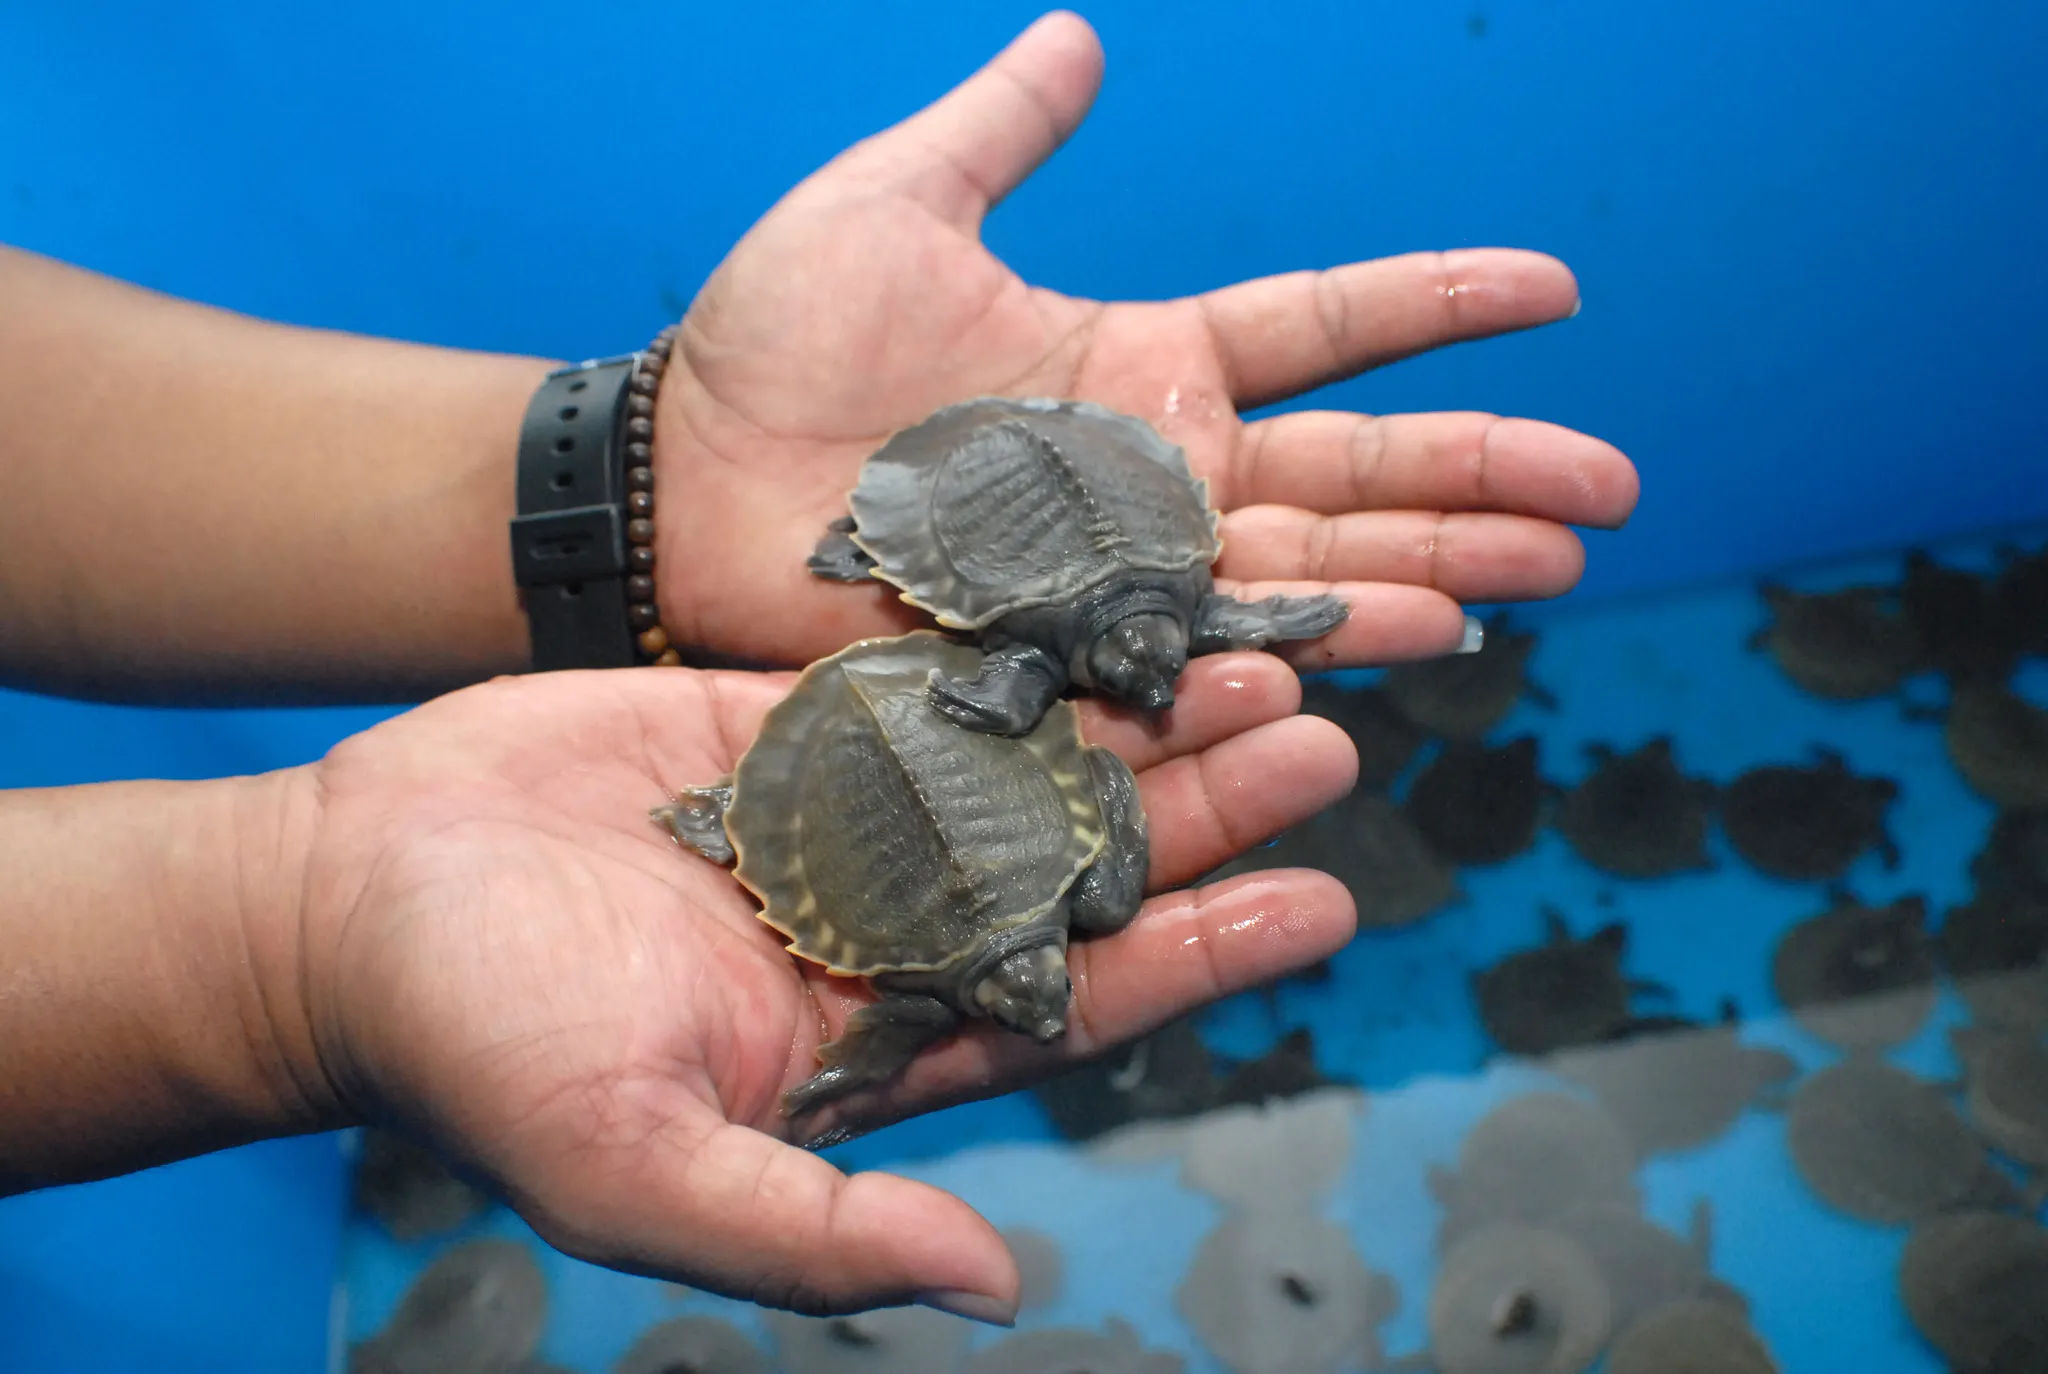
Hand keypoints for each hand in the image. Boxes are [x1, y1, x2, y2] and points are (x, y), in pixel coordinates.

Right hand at [294, 654, 1355, 1319]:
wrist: (353, 902)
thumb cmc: (483, 1052)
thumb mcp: (641, 1169)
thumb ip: (810, 1233)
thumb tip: (988, 1289)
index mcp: (875, 1043)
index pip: (1077, 1002)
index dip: (1198, 955)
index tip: (1320, 901)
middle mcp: (883, 928)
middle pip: (1078, 869)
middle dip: (1200, 814)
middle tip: (1324, 743)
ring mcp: (840, 817)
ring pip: (1024, 764)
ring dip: (1137, 721)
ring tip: (1261, 665)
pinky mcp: (784, 723)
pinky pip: (926, 681)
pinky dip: (1018, 649)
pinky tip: (1106, 601)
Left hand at [652, 11, 1637, 671]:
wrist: (676, 481)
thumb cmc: (769, 347)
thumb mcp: (893, 203)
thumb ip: (999, 130)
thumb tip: (1081, 38)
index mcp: (1138, 359)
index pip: (1323, 328)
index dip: (1438, 307)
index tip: (1559, 292)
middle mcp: (1157, 469)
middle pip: (1357, 464)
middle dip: (1485, 471)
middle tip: (1610, 492)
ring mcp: (1121, 563)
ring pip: (1314, 561)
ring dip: (1438, 564)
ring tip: (1554, 567)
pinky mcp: (1070, 643)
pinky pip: (1211, 638)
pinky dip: (1314, 635)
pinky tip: (1415, 633)